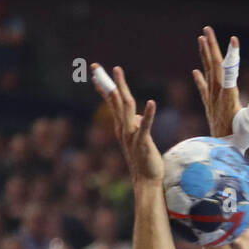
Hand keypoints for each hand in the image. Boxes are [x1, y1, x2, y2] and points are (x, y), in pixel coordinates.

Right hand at [92, 63, 160, 183]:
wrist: (147, 182)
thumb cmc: (145, 161)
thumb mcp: (141, 139)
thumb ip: (138, 126)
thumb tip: (140, 116)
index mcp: (122, 127)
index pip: (112, 103)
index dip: (105, 87)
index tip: (97, 73)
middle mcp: (123, 129)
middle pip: (114, 101)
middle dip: (106, 82)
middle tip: (95, 66)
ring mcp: (131, 136)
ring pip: (125, 108)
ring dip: (121, 89)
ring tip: (116, 72)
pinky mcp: (143, 143)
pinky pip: (145, 126)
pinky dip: (148, 114)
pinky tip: (152, 102)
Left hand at [192, 26, 248, 140]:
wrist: (224, 153)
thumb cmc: (240, 139)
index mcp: (228, 96)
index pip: (228, 70)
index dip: (231, 54)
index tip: (233, 39)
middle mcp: (217, 95)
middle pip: (213, 66)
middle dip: (211, 47)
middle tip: (207, 29)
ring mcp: (212, 101)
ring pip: (207, 73)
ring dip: (204, 56)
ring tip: (200, 39)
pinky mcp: (211, 108)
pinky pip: (204, 90)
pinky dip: (199, 79)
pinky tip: (195, 71)